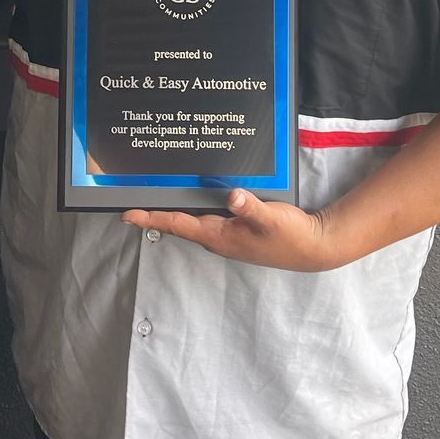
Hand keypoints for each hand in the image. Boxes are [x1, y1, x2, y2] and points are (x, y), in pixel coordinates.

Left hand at [122, 189, 346, 271]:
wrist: (313, 248)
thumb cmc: (291, 236)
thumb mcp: (271, 218)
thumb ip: (250, 207)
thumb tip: (231, 195)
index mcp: (219, 235)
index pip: (176, 224)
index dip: (150, 218)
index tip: (126, 214)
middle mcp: (218, 236)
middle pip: (178, 221)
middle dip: (154, 210)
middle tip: (131, 197)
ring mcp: (227, 234)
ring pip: (192, 217)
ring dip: (174, 206)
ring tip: (154, 191)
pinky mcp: (237, 229)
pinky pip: (209, 215)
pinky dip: (196, 204)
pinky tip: (196, 191)